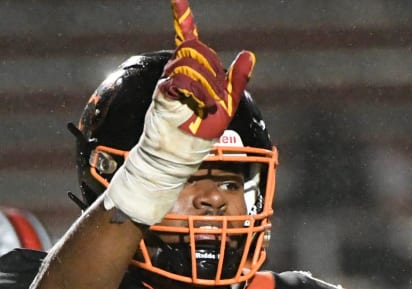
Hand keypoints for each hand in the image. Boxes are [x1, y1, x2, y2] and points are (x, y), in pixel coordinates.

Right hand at [158, 0, 255, 138]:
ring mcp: (168, 79)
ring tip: (210, 105)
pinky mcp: (163, 92)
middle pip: (194, 48)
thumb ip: (237, 79)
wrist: (183, 149)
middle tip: (218, 96)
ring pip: (190, 63)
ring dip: (207, 85)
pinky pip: (181, 80)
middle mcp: (177, 69)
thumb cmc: (202, 128)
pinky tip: (203, 103)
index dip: (182, 16)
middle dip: (212, 70)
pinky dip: (197, 91)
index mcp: (193, 68)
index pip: (186, 36)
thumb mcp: (228, 102)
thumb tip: (248, 54)